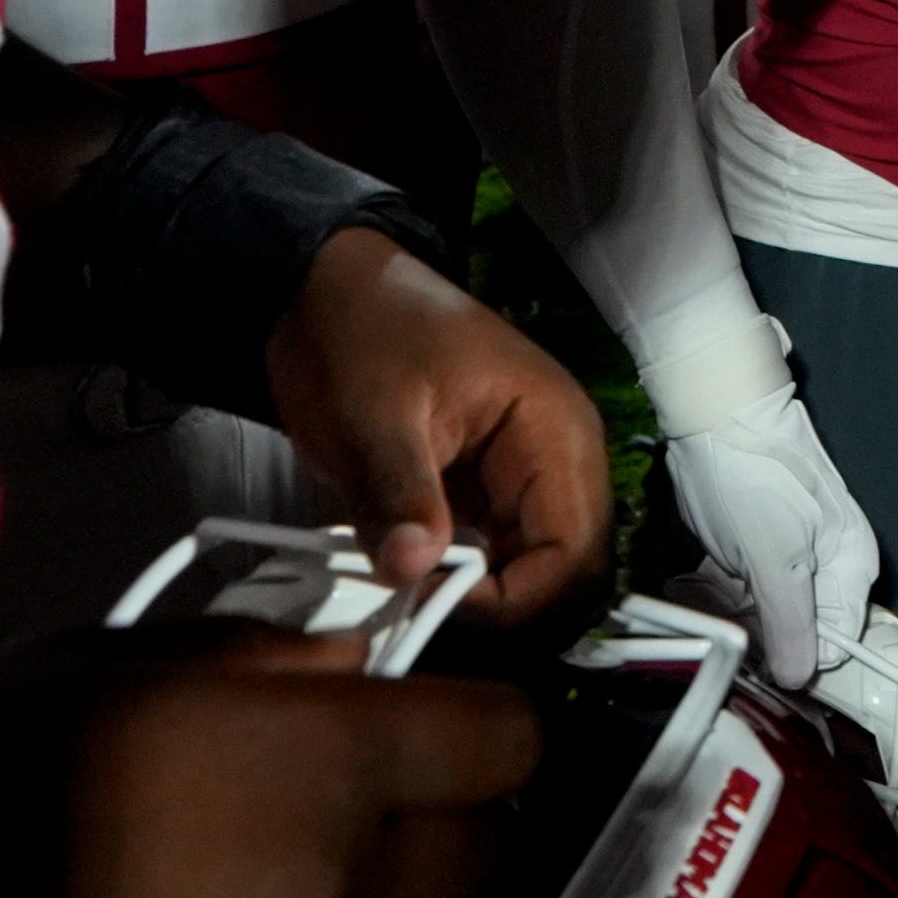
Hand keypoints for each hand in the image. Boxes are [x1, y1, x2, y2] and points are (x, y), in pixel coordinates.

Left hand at [266, 227, 609, 623]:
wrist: (327, 291)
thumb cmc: (362, 330)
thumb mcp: (370, 413)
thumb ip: (396, 493)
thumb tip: (411, 571)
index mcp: (552, 430)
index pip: (570, 551)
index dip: (511, 597)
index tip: (432, 601)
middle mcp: (557, 458)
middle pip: (563, 570)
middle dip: (498, 605)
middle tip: (418, 606)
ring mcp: (526, 474)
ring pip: (530, 570)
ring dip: (477, 595)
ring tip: (409, 591)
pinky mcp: (490, 488)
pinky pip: (494, 553)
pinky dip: (457, 575)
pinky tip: (411, 572)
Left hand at [635, 308, 882, 679]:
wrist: (715, 411)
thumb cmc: (751, 479)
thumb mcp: (773, 560)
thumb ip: (791, 624)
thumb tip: (800, 679)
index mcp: (850, 570)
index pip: (835, 647)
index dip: (796, 662)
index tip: (755, 662)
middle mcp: (828, 568)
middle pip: (796, 634)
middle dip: (752, 633)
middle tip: (719, 613)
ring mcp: (792, 558)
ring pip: (761, 615)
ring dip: (726, 611)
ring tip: (700, 587)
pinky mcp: (758, 549)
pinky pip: (739, 591)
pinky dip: (714, 591)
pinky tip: (693, 578)